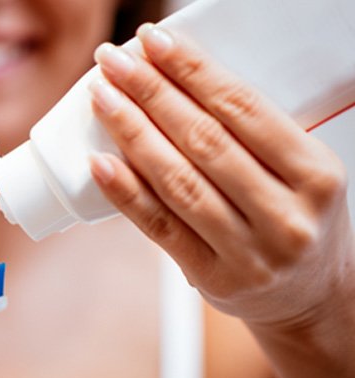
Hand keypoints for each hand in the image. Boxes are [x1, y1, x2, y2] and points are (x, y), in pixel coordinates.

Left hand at [88, 24, 354, 327]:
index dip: (193, 71)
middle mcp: (286, 215)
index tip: (153, 41)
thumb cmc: (296, 220)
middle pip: (204, 141)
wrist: (307, 298)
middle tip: (112, 61)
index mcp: (315, 174)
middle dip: (151, 93)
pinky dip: (126, 193)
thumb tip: (173, 81)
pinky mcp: (212, 277)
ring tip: (102, 98)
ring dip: (132, 133)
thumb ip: (251, 136)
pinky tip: (99, 162)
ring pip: (178, 182)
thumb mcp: (300, 173)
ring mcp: (249, 253)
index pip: (244, 109)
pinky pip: (161, 227)